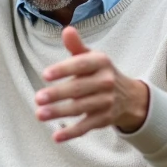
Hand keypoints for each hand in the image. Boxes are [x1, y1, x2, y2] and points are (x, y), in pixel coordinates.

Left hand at [35, 27, 150, 142]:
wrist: (128, 96)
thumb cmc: (99, 72)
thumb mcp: (91, 57)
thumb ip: (76, 46)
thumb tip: (67, 30)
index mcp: (101, 62)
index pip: (81, 65)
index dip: (63, 69)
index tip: (45, 74)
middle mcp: (106, 81)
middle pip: (78, 89)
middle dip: (57, 94)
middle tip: (37, 98)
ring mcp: (106, 102)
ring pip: (80, 108)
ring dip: (59, 112)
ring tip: (39, 114)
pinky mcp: (104, 119)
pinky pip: (86, 126)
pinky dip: (71, 133)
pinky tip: (56, 137)